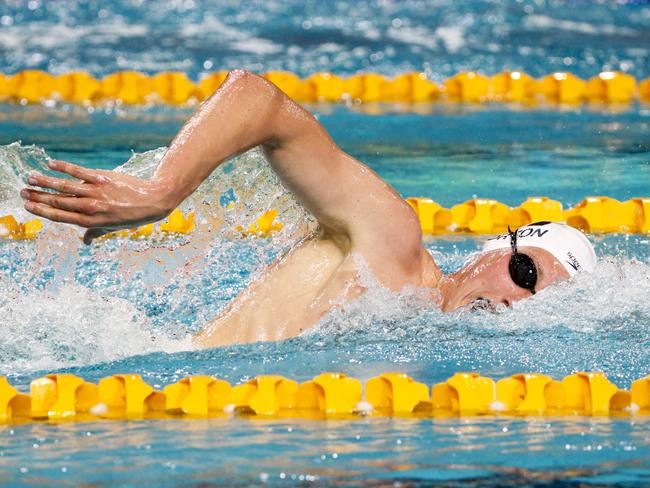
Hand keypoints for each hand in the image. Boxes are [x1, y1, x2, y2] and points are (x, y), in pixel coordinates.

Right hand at [21, 160, 174, 243]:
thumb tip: (84, 242)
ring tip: (30, 178)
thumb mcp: (113, 228)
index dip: (43, 211)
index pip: (61, 216)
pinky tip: (50, 164)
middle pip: (59, 201)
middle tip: (22, 192)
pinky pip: (78, 172)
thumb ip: (95, 233)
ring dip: (45, 182)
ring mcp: (96, 192)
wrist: (153, 200)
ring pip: (64, 187)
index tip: (28, 206)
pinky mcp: (102, 178)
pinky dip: (63, 167)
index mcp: (91, 221)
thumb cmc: (132, 216)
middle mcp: (91, 207)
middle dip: (39, 197)